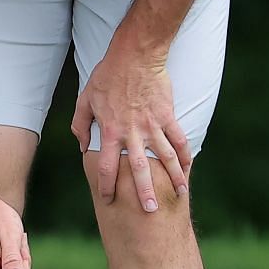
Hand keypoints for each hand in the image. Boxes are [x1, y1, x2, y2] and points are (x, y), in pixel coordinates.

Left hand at [70, 48, 191, 211]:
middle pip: (140, 169)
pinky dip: (185, 155)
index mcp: (111, 131)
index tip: (108, 199)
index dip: (107, 186)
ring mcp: (153, 125)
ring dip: (173, 178)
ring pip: (165, 157)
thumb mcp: (85, 98)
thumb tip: (82, 146)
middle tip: (150, 212)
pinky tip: (188, 168)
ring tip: (180, 194)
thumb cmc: (107, 76)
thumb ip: (80, 124)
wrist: (135, 55)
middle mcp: (133, 132)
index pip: (108, 166)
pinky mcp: (167, 115)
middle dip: (144, 192)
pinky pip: (179, 139)